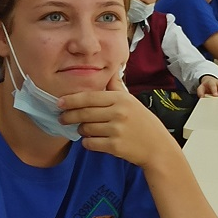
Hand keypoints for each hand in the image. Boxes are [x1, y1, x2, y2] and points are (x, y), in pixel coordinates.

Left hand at [57, 71, 178, 165]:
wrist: (157, 147)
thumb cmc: (143, 122)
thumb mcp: (132, 101)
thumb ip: (117, 87)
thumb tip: (109, 71)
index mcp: (121, 99)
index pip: (90, 97)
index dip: (72, 100)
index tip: (59, 102)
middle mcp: (118, 113)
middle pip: (84, 113)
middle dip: (69, 116)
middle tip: (62, 118)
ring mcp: (116, 130)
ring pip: (85, 129)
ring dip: (81, 130)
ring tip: (84, 129)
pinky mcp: (114, 146)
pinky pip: (90, 143)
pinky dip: (87, 142)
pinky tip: (93, 140)